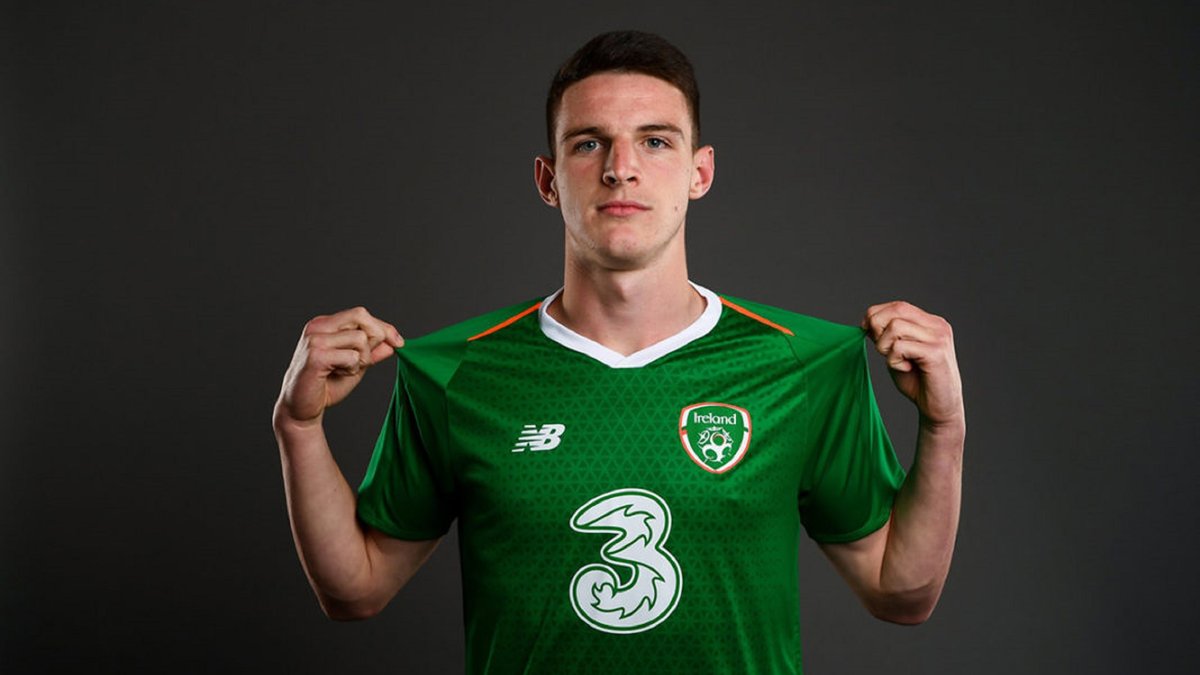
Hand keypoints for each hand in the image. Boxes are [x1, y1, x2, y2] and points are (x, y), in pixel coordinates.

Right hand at [276, 307, 403, 427]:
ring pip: (359, 338)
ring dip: (361, 359)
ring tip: (345, 370)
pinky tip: (337, 375)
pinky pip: (351, 356)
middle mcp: (317, 326)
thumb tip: (393, 342)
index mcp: (324, 324)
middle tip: (364, 361)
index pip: (361, 314)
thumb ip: (371, 352)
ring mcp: (315, 339)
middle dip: (374, 339)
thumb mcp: (355, 366)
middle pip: (361, 316)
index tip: (399, 343)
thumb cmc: (326, 386)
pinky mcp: (316, 355)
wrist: (301, 409)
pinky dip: (351, 369)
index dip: (384, 327)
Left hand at [862, 301, 963, 430]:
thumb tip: (868, 320)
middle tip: (882, 350)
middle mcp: (937, 326)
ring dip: (885, 347)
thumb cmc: (918, 381)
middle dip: (877, 328)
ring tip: (896, 361)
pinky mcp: (935, 353)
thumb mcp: (898, 353)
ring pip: (895, 327)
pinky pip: (900, 346)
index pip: (898, 305)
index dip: (876, 315)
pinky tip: (906, 369)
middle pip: (896, 310)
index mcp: (930, 322)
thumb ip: (887, 336)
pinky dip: (894, 360)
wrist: (939, 408)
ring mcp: (939, 338)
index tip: (866, 331)